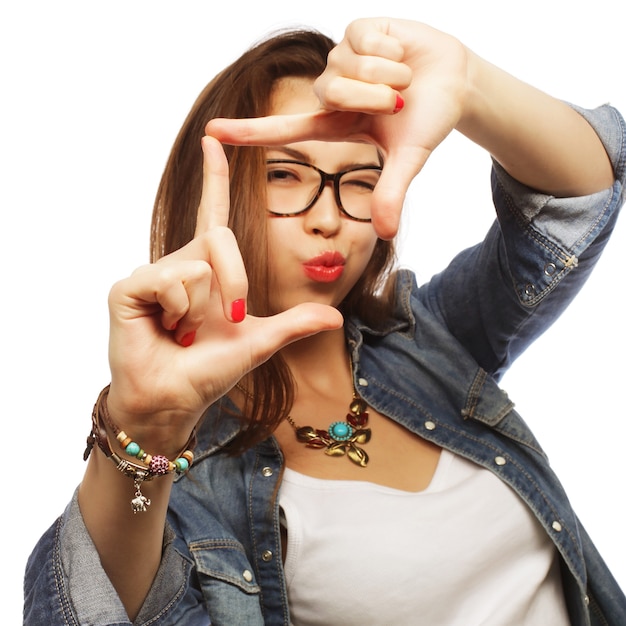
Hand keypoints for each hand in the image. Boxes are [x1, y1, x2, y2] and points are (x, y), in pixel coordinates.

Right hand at [106, 136, 342, 449]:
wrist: (176, 399)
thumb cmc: (209, 371)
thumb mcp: (258, 343)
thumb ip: (293, 325)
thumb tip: (336, 318)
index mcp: (206, 269)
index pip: (212, 214)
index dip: (216, 178)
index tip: (214, 139)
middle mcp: (179, 263)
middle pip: (220, 241)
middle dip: (235, 285)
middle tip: (224, 321)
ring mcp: (151, 274)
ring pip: (198, 267)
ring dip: (202, 312)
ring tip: (185, 333)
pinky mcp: (129, 288)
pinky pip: (170, 282)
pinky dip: (180, 313)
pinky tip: (166, 331)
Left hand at [206, 18, 470, 238]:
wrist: (455, 80)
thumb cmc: (427, 119)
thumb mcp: (409, 159)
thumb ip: (391, 193)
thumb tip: (386, 234)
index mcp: (334, 124)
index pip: (283, 129)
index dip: (248, 132)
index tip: (212, 133)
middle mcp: (331, 92)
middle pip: (332, 91)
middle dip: (374, 96)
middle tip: (400, 100)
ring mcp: (341, 59)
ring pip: (349, 65)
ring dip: (387, 75)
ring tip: (405, 78)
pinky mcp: (356, 30)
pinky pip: (364, 39)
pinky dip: (392, 50)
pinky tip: (402, 54)